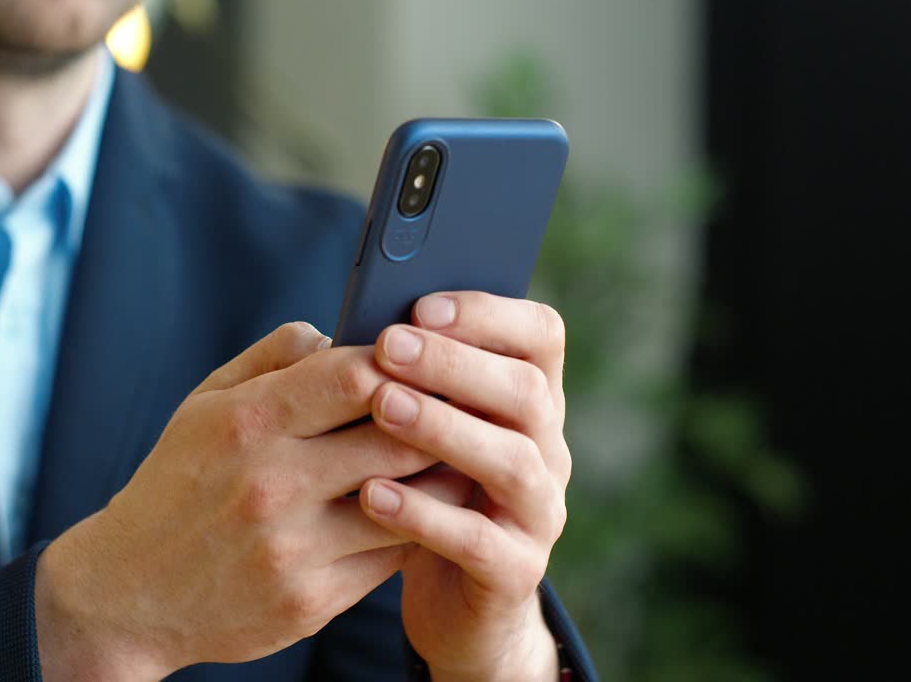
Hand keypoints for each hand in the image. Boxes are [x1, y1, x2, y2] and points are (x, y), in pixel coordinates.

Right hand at [34, 322, 440, 680]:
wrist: (128, 591)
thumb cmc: (176, 484)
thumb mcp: (203, 406)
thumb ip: (271, 359)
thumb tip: (338, 332)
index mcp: (246, 421)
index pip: (354, 373)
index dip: (405, 362)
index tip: (429, 359)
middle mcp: (270, 482)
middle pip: (396, 433)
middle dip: (441, 414)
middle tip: (469, 404)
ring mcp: (292, 547)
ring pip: (409, 500)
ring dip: (444, 476)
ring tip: (463, 455)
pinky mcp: (310, 601)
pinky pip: (391, 556)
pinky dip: (418, 528)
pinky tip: (428, 510)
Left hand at [358, 292, 570, 681]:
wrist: (457, 605)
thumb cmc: (424, 492)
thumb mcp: (425, 431)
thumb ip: (413, 381)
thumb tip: (362, 325)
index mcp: (530, 402)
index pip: (541, 336)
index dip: (489, 313)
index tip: (421, 305)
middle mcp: (548, 450)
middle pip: (526, 391)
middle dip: (454, 363)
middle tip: (388, 346)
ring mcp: (539, 513)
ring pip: (513, 461)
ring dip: (444, 427)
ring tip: (381, 407)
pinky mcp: (517, 572)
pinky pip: (480, 541)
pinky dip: (425, 513)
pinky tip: (371, 494)